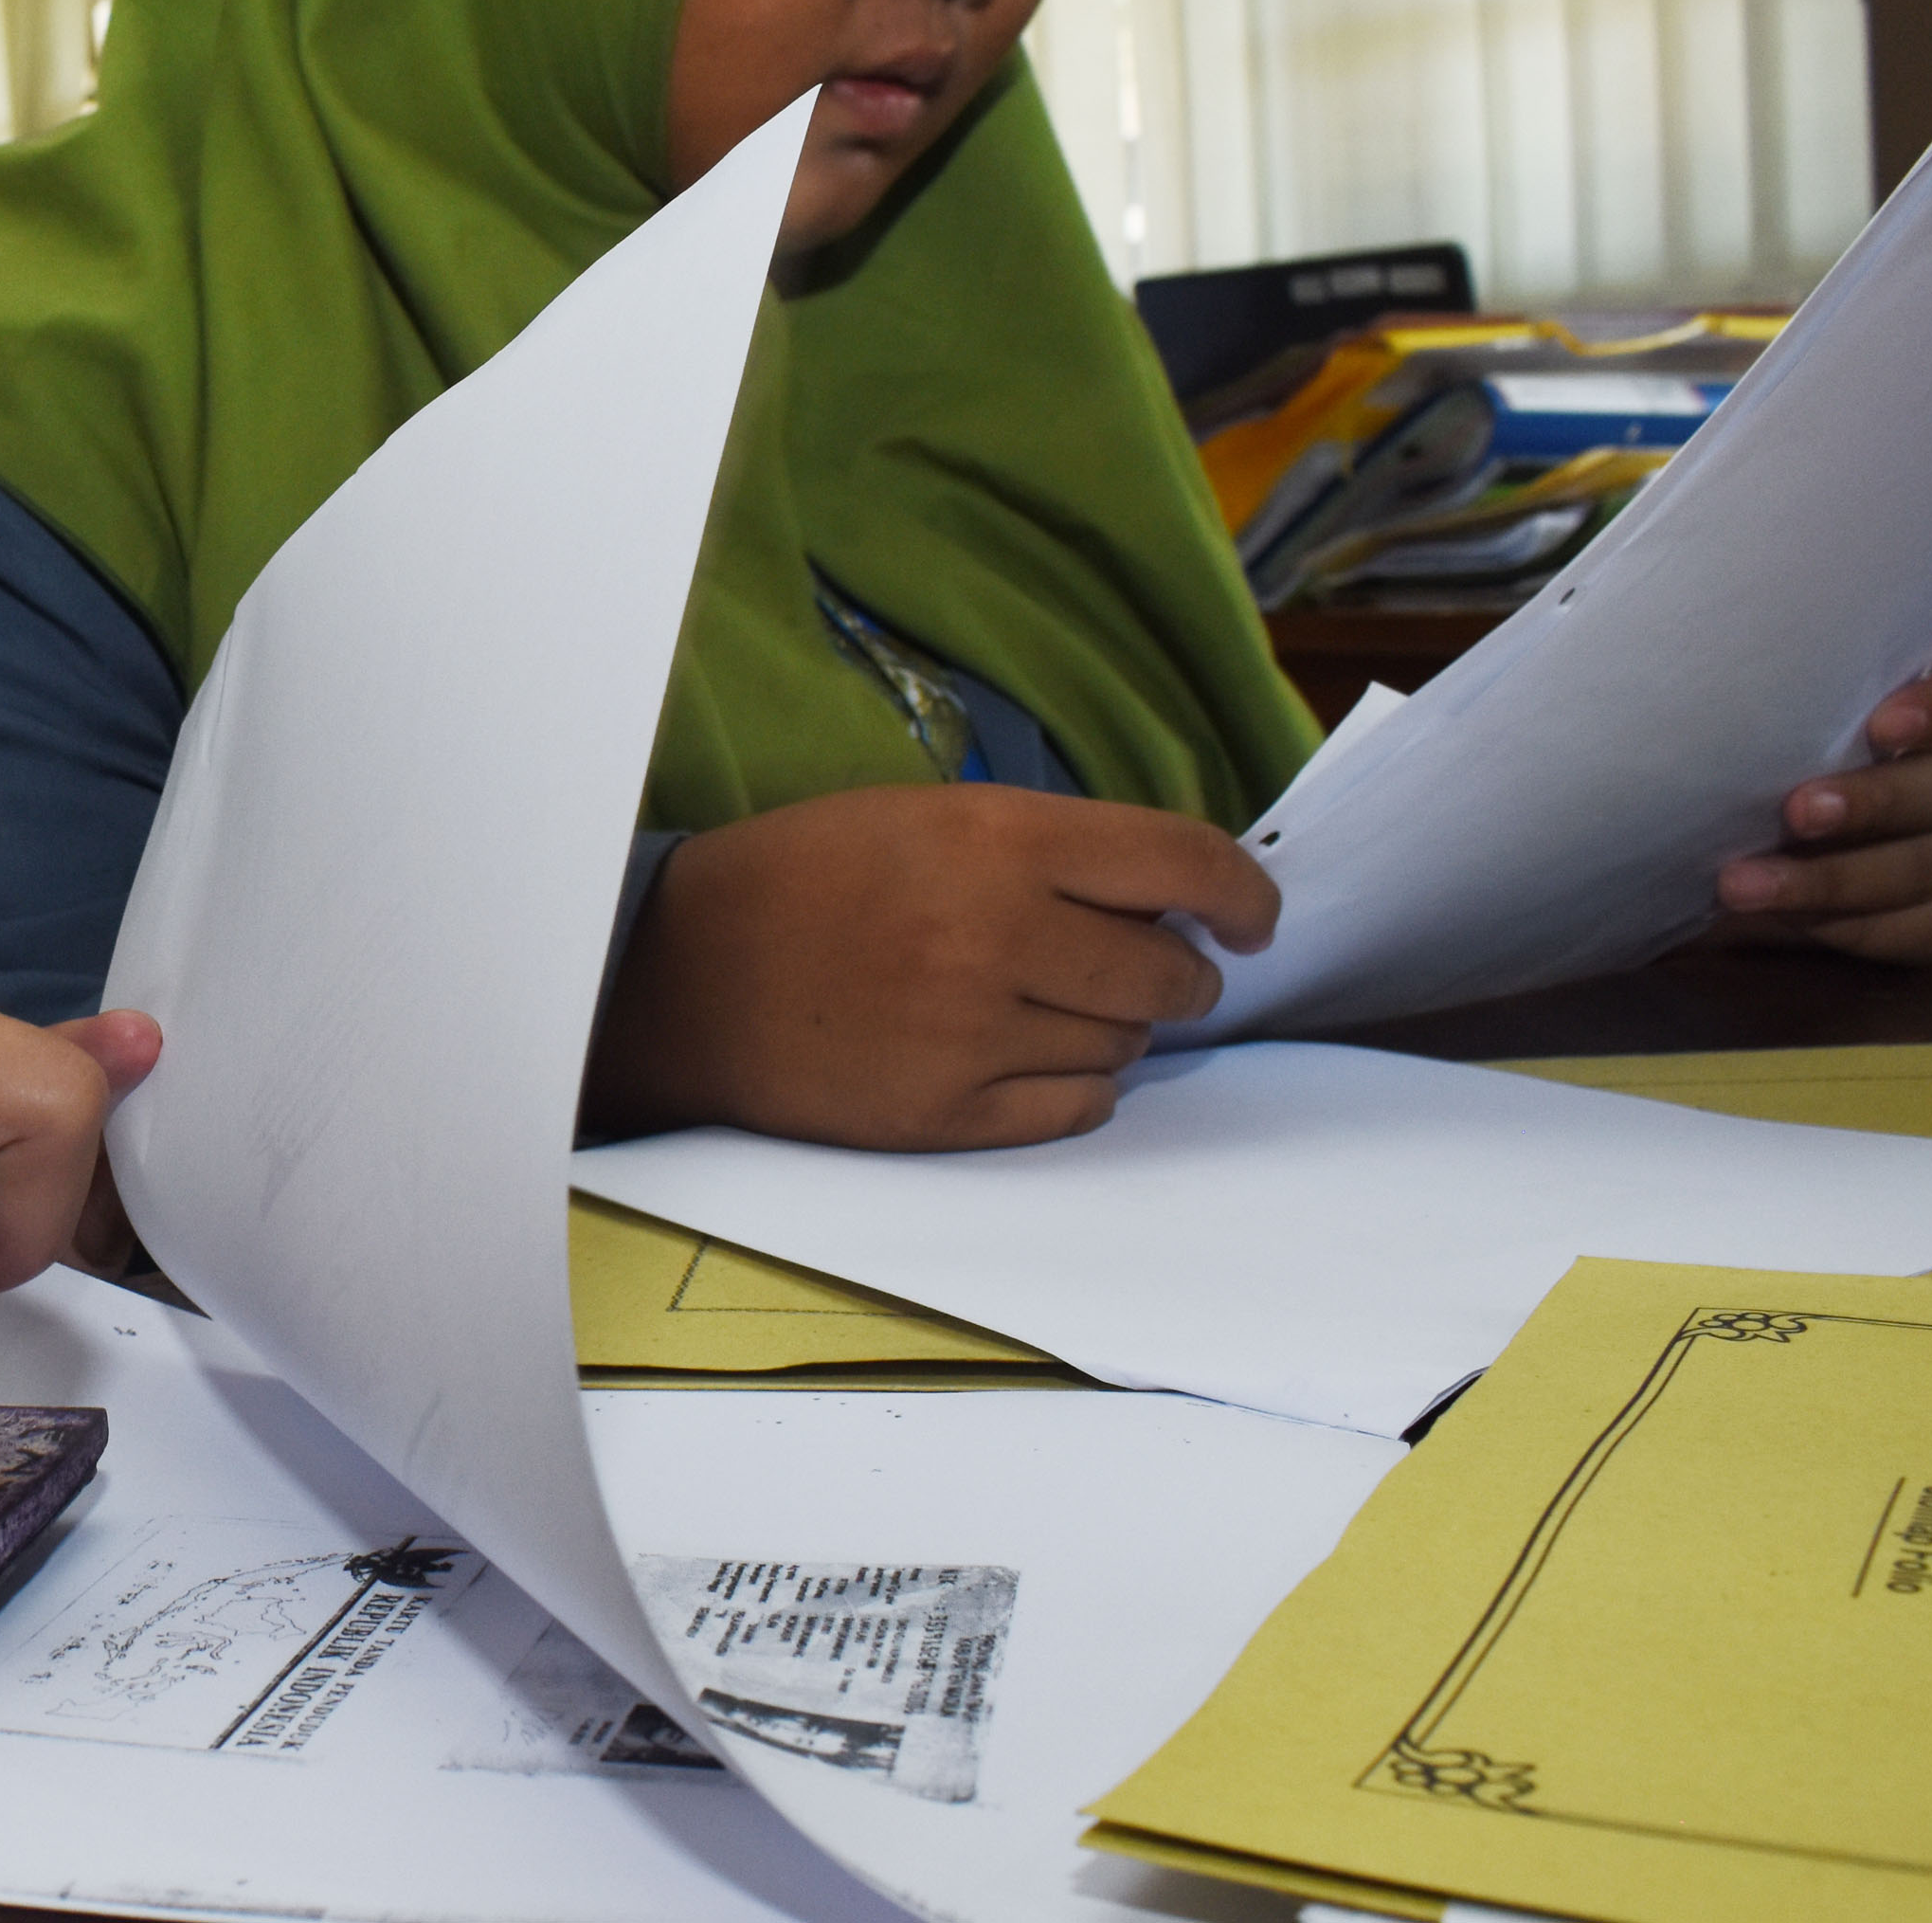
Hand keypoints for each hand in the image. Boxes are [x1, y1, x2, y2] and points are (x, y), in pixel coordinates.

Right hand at [583, 783, 1278, 1152]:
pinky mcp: (947, 1114)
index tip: (1256, 916)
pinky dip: (1077, 1089)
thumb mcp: (921, 818)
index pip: (1180, 862)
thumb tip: (1171, 894)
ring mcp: (973, 1032)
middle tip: (1151, 968)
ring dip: (1118, 1030)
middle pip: (1170, 971)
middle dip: (1181, 972)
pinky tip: (1032, 1059)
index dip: (1243, 894)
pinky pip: (1077, 1111)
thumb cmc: (799, 881)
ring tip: (1051, 1008)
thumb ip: (1045, 848)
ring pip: (1128, 1047)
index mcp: (994, 838)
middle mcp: (997, 933)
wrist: (675, 978)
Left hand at [1713, 647, 1931, 960]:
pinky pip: (1924, 929)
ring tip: (1744, 883)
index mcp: (1924, 707)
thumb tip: (1702, 668)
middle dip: (1869, 802)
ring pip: (1926, 864)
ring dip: (1835, 878)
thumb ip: (1764, 691)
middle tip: (1795, 812)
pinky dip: (1856, 928)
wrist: (1734, 843)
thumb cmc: (1744, 748)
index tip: (1886, 723)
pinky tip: (1790, 920)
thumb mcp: (1760, 712)